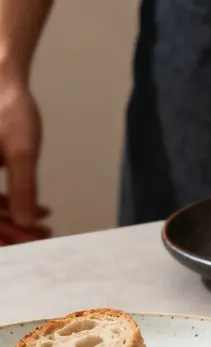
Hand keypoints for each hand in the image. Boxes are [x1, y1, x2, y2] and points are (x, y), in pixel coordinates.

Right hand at [0, 73, 48, 243]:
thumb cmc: (9, 110)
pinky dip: (13, 204)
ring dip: (16, 220)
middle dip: (14, 231)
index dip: (6, 236)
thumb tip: (23, 224)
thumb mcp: (21, 151)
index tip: (32, 244)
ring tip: (47, 229)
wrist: (1, 79)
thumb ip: (22, 188)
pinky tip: (42, 210)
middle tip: (44, 239)